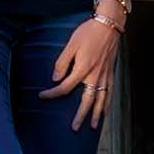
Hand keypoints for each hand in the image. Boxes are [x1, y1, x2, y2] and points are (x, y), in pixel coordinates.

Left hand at [37, 3, 122, 130]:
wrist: (109, 25)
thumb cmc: (89, 32)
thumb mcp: (71, 44)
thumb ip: (62, 62)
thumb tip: (55, 78)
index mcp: (83, 69)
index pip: (65, 87)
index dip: (52, 93)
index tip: (42, 96)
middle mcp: (95, 76)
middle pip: (87, 101)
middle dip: (80, 116)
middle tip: (74, 128)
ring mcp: (105, 76)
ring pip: (101, 100)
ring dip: (96, 114)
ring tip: (92, 126)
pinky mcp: (111, 73)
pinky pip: (110, 93)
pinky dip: (107, 104)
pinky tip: (104, 111)